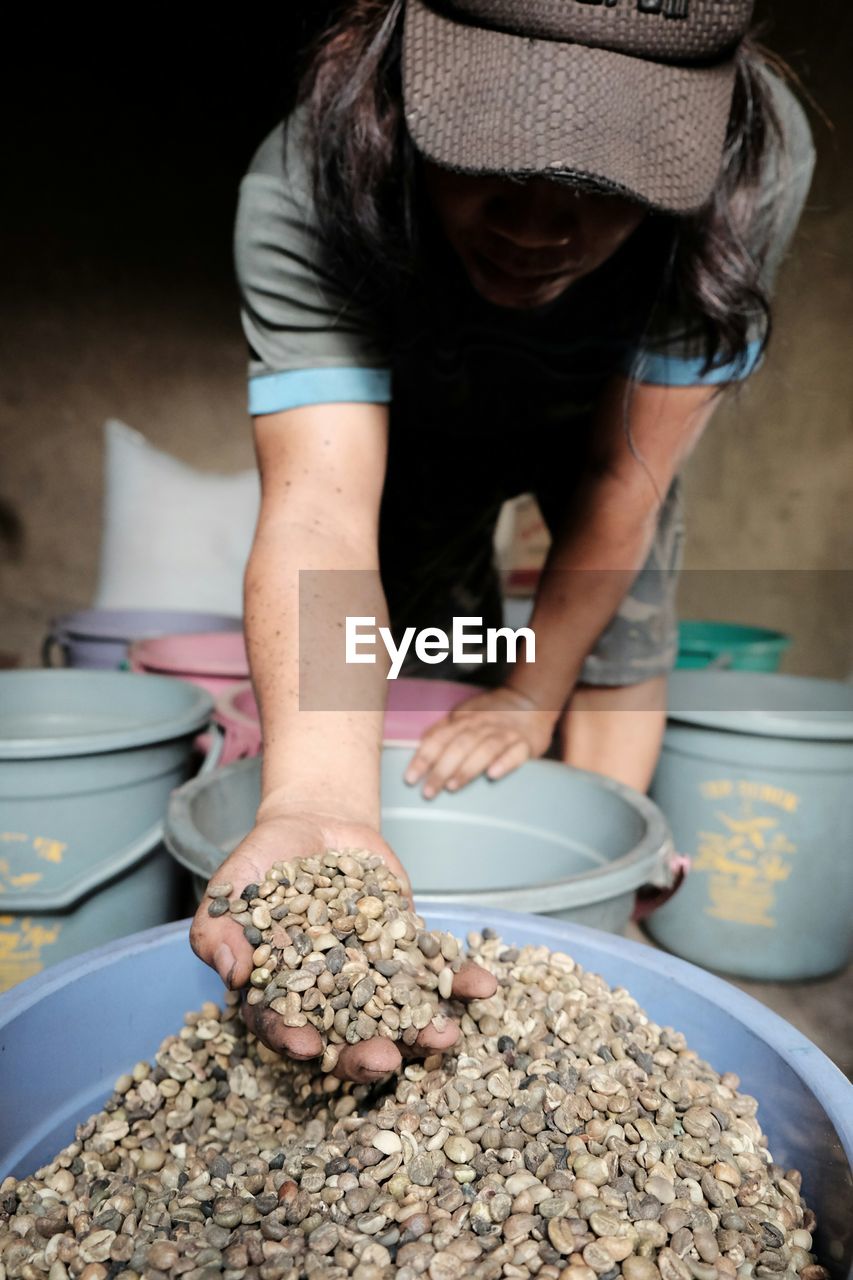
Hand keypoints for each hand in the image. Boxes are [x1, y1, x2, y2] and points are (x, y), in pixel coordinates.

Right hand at [189, 809, 496, 1081]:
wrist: (316, 822)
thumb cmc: (264, 859)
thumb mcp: (233, 884)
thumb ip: (219, 929)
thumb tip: (232, 973)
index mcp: (280, 991)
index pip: (282, 1025)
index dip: (293, 1039)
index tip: (310, 1049)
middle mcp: (330, 994)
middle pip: (346, 1035)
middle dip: (368, 1052)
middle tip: (388, 1061)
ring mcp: (373, 973)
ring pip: (399, 1013)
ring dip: (424, 1029)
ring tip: (445, 1036)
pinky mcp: (408, 948)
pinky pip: (437, 970)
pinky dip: (461, 980)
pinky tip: (484, 986)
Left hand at [404, 685, 557, 797]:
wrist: (530, 699)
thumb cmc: (491, 713)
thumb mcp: (464, 715)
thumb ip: (443, 730)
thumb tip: (419, 746)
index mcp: (464, 720)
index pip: (440, 737)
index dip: (424, 757)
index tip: (411, 779)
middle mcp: (483, 725)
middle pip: (459, 745)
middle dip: (441, 769)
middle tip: (428, 792)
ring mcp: (505, 734)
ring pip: (484, 749)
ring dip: (467, 768)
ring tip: (452, 787)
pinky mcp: (525, 744)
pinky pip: (515, 753)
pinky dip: (504, 763)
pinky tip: (493, 775)